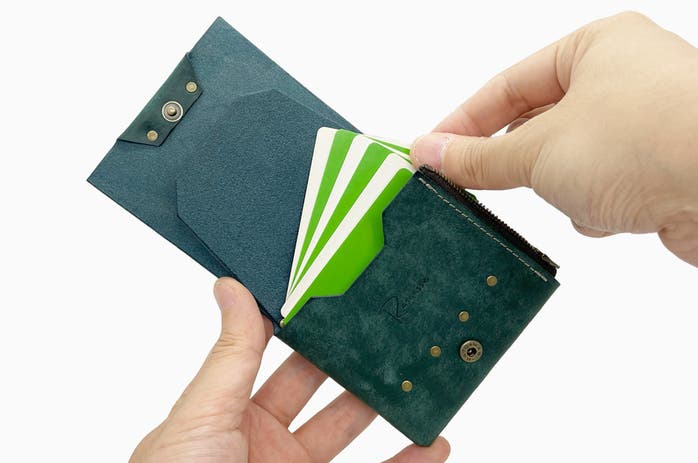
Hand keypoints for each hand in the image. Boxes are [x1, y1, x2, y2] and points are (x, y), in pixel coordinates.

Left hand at [130, 278, 449, 462]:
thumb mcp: (202, 414)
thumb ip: (230, 356)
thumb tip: (231, 287)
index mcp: (231, 413)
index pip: (271, 356)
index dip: (299, 325)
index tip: (331, 291)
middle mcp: (266, 441)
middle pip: (319, 388)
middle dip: (346, 356)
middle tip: (379, 323)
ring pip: (350, 430)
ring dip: (382, 404)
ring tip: (412, 372)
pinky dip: (408, 462)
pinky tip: (431, 445)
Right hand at [411, 11, 697, 271]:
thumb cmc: (649, 139)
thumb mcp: (540, 149)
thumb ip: (480, 156)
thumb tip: (432, 153)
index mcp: (595, 48)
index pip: (508, 85)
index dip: (464, 121)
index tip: (432, 151)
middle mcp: (623, 80)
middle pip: (537, 122)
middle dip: (509, 158)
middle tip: (466, 184)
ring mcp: (645, 125)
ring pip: (569, 159)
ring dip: (556, 185)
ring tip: (559, 196)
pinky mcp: (660, 170)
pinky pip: (602, 186)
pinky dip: (591, 205)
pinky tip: (602, 215)